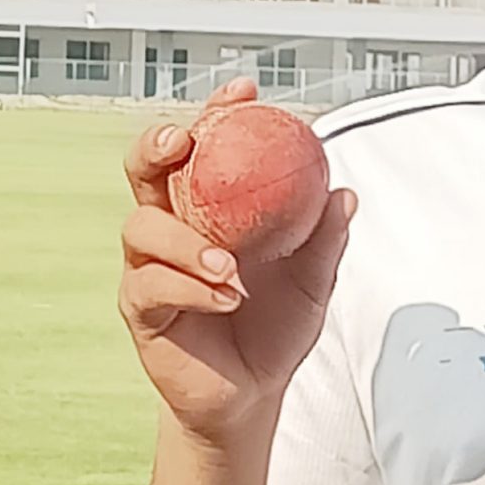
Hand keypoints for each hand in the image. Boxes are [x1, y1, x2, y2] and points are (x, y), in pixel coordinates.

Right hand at [118, 78, 357, 445]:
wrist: (253, 393)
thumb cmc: (276, 327)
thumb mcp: (313, 281)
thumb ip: (324, 238)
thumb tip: (344, 193)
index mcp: (210, 206)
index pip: (204, 145)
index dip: (217, 111)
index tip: (244, 91)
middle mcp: (172, 224)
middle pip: (145, 167)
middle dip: (157, 144)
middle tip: (186, 140)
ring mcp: (150, 264)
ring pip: (141, 225)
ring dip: (185, 239)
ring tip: (230, 267)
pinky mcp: (140, 306)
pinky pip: (149, 283)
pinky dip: (189, 286)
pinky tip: (226, 297)